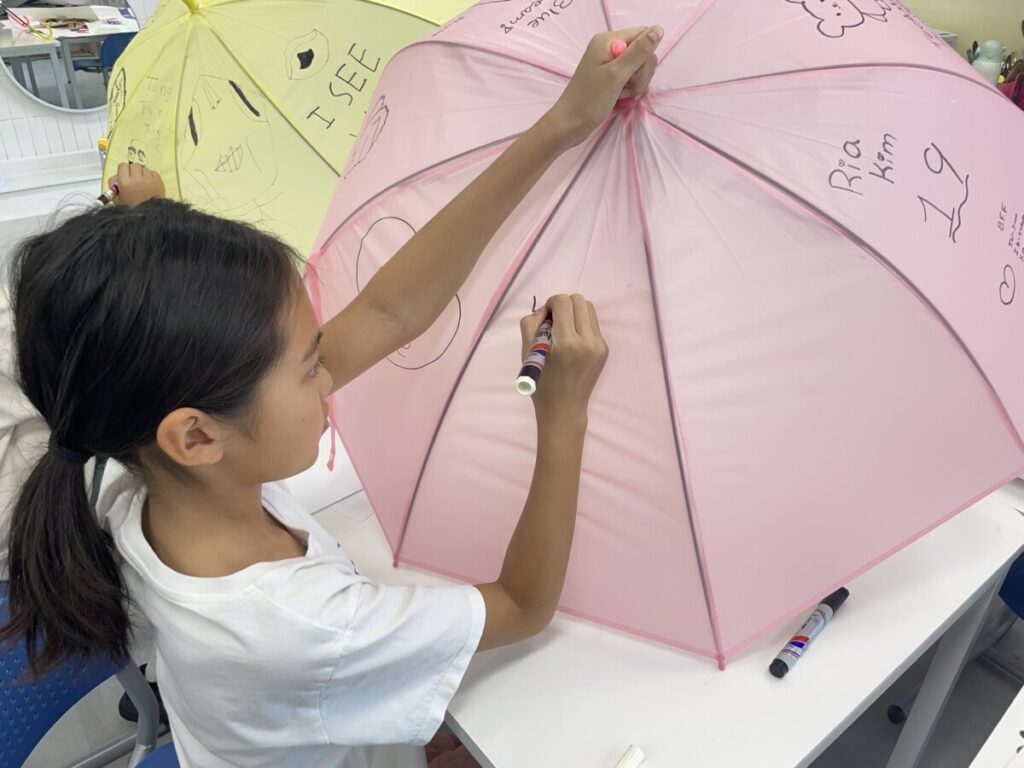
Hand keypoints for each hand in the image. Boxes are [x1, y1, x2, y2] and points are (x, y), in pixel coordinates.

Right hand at [107, 163, 165, 206]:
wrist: (149, 215)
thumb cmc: (134, 209)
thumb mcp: (117, 199)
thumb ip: (114, 186)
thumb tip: (115, 178)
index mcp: (125, 183)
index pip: (122, 166)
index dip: (123, 170)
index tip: (124, 174)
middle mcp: (137, 179)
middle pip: (134, 165)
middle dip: (132, 171)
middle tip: (132, 178)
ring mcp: (149, 180)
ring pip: (144, 168)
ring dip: (142, 173)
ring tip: (141, 183)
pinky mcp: (158, 182)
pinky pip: (153, 172)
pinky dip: (150, 176)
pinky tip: (148, 184)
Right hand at [520, 294, 607, 423]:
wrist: (564, 409)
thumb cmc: (541, 383)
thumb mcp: (527, 353)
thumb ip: (531, 323)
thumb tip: (546, 310)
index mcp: (566, 342)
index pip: (563, 302)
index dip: (551, 303)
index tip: (545, 318)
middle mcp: (587, 341)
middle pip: (578, 300)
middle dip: (563, 305)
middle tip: (554, 321)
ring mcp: (599, 346)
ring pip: (589, 309)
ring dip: (574, 312)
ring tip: (564, 329)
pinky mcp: (604, 350)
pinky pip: (593, 324)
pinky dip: (581, 325)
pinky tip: (573, 341)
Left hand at [544, 26, 663, 147]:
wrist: (571, 125)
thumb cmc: (590, 100)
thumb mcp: (616, 74)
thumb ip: (639, 52)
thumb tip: (658, 29)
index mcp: (607, 40)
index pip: (643, 35)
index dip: (645, 55)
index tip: (633, 73)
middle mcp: (609, 48)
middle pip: (644, 53)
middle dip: (641, 74)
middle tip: (626, 87)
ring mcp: (611, 64)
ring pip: (640, 69)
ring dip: (636, 85)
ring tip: (622, 95)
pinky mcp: (612, 79)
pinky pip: (633, 80)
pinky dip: (631, 91)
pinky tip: (622, 99)